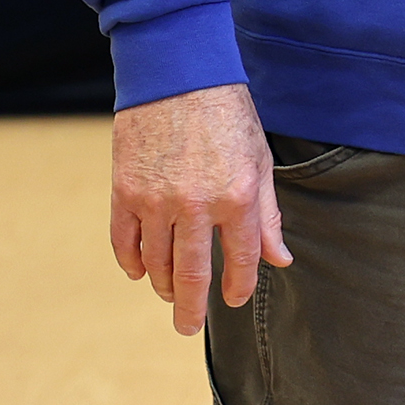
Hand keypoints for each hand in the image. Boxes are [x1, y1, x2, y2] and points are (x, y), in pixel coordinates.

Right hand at [110, 83, 289, 336]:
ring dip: (164, 286)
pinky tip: (141, 272)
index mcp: (237, 196)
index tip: (234, 300)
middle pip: (192, 276)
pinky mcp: (125, 193)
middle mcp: (196, 205)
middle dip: (191, 310)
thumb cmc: (228, 115)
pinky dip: (133, 264)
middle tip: (189, 328)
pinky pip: (125, 244)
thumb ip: (267, 215)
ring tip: (171, 294)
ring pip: (157, 265)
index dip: (238, 287)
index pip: (240, 260)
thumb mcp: (260, 160)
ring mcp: (156, 201)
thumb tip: (280, 259)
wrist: (179, 76)